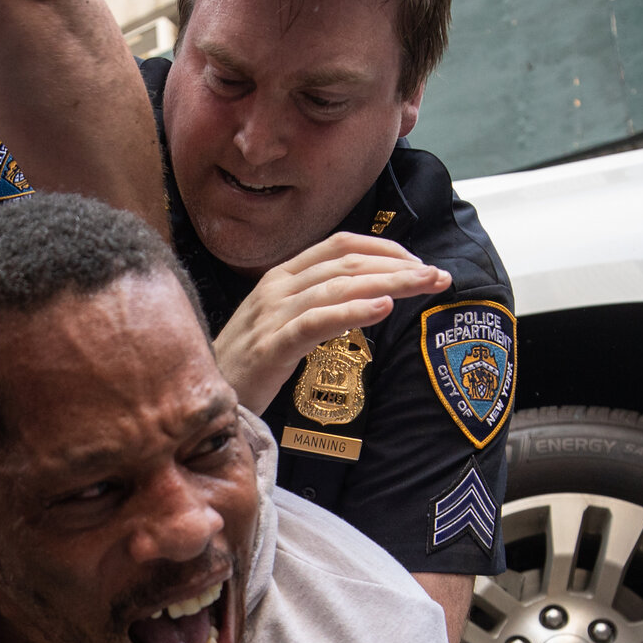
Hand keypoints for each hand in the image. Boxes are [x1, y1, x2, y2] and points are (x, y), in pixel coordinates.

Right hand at [212, 234, 449, 412]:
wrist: (203, 396)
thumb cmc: (246, 366)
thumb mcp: (282, 324)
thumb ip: (317, 306)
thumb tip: (367, 299)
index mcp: (281, 276)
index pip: (340, 246)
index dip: (384, 248)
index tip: (418, 263)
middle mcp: (277, 287)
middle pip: (348, 263)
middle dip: (399, 266)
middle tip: (439, 276)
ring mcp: (272, 314)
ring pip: (340, 286)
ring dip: (390, 283)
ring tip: (426, 285)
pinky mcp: (271, 346)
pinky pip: (317, 321)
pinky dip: (354, 312)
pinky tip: (384, 309)